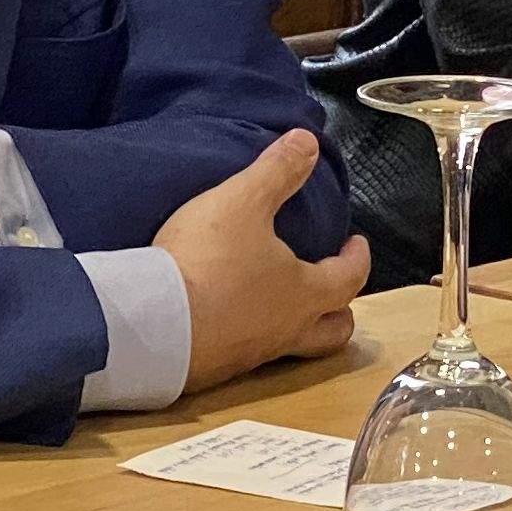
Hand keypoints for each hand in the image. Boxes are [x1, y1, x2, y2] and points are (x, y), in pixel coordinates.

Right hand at [154, 128, 372, 394]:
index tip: (357, 244)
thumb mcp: (242, 202)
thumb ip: (277, 171)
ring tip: (282, 304)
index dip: (359, 259)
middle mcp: (287, 330)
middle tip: (335, 290)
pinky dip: (250, 336)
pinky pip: (247, 355)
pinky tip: (230, 319)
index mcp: (304, 292)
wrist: (152, 324)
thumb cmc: (208, 262)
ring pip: (292, 346)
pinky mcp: (217, 369)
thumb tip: (308, 141)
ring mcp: (252, 355)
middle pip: (333, 331)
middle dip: (340, 309)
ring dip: (297, 326)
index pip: (350, 278)